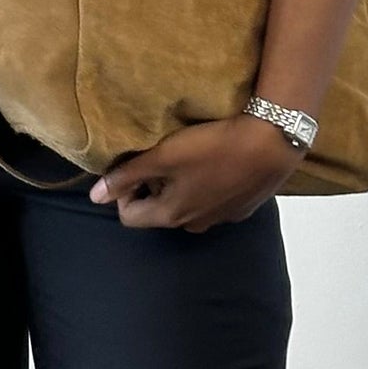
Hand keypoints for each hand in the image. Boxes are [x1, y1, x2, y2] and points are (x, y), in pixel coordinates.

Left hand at [88, 114, 304, 229]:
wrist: (272, 143)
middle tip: (163, 157)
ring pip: (187, 206)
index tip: (135, 165)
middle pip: (158, 211)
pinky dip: (207, 185)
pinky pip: (213, 201)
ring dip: (181, 186)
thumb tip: (95, 197)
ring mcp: (221, 219)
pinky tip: (217, 162)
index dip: (123, 191)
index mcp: (171, 216)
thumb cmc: (212, 147)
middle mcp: (194, 225)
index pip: (128, 217)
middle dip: (153, 187)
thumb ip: (127, 175)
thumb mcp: (163, 156)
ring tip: (191, 157)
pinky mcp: (242, 208)